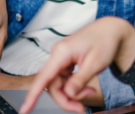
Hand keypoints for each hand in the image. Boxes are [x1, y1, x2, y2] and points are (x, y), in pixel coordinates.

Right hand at [20, 17, 134, 113]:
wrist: (110, 29)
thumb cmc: (104, 41)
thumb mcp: (95, 63)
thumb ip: (80, 80)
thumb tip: (68, 94)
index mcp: (62, 53)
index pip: (43, 78)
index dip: (32, 96)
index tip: (24, 110)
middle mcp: (57, 55)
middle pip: (53, 86)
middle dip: (67, 100)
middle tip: (82, 108)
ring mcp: (60, 59)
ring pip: (59, 85)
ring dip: (73, 94)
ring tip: (90, 92)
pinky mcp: (65, 62)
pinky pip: (64, 81)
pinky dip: (75, 88)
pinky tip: (86, 88)